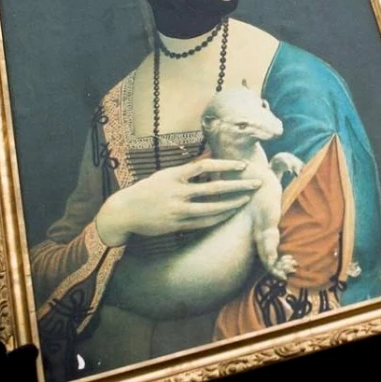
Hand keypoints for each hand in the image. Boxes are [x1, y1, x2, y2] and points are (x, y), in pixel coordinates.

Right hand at [92, 158, 258, 245]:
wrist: (125, 211)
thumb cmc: (147, 190)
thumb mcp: (165, 175)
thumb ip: (187, 170)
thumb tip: (209, 157)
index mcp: (174, 175)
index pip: (205, 166)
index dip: (225, 164)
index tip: (242, 165)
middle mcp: (177, 192)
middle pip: (214, 188)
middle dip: (238, 186)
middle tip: (256, 183)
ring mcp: (177, 209)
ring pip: (211, 208)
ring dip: (231, 204)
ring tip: (246, 200)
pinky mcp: (177, 224)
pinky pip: (202, 222)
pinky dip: (217, 218)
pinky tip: (229, 214)